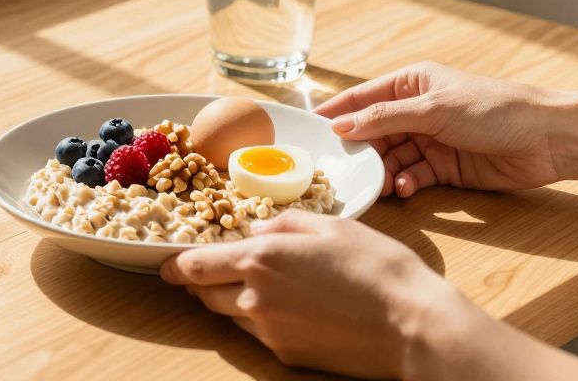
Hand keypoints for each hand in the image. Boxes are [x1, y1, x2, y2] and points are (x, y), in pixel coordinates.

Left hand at [161, 211, 465, 377]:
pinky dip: (256, 318)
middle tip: (207, 269)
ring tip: (255, 284)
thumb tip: (254, 229)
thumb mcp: (329, 225)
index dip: (176, 265)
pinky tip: (285, 305)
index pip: (196, 265)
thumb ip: (283, 224)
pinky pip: (255, 333)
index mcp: (262, 257)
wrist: (410, 324)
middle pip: (205, 293)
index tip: (167, 263)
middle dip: (200, 281)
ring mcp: (269, 330)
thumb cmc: (376, 267)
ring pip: (229, 314)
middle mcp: (256, 297)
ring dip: (229, 299)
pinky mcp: (286, 354)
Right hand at [314, 61, 563, 196]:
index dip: (336, 112)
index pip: (362, 96)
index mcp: (412, 82)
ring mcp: (431, 139)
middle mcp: (417, 109)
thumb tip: (342, 125)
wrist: (547, 139)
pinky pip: (413, 176)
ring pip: (391, 157)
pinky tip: (403, 190)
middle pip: (374, 131)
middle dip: (359, 150)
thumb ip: (385, 118)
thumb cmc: (493, 108)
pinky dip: (405, 184)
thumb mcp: (433, 109)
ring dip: (382, 171)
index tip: (307, 130)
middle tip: (340, 169)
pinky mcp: (445, 167)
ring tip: (378, 184)